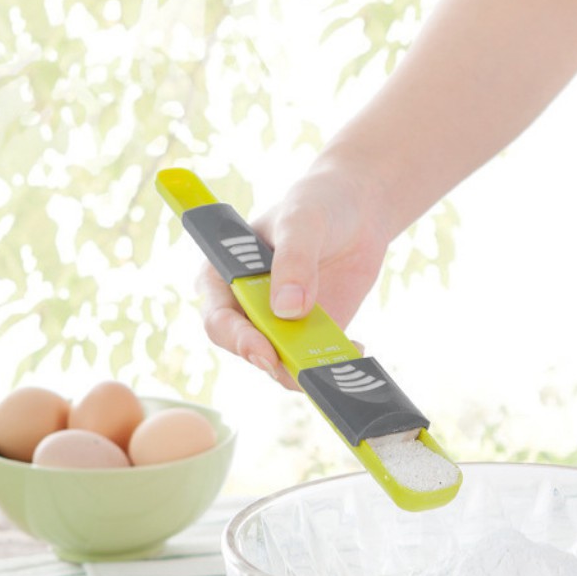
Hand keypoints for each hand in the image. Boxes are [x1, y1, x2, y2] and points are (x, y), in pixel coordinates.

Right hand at [198, 161, 390, 388]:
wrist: (358, 208)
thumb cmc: (318, 204)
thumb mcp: (303, 222)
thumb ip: (293, 260)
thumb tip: (287, 309)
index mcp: (225, 276)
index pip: (218, 318)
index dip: (237, 339)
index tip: (265, 350)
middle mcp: (246, 307)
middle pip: (249, 349)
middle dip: (275, 363)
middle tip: (304, 372)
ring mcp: (279, 323)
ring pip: (282, 362)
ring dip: (306, 370)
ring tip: (335, 367)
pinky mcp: (310, 333)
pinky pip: (315, 359)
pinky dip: (332, 364)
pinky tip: (355, 351)